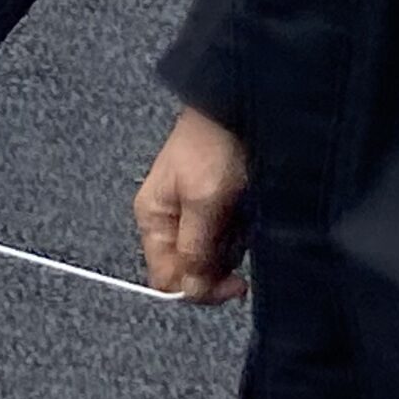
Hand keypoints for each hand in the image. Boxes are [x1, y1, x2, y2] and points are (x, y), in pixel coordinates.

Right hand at [134, 104, 250, 302]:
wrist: (235, 108)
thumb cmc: (212, 144)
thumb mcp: (203, 201)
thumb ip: (195, 248)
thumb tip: (190, 289)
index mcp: (153, 218)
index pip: (166, 278)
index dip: (199, 288)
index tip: (233, 284)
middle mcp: (169, 220)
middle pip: (192, 269)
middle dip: (220, 260)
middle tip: (237, 234)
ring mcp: (191, 214)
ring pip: (212, 255)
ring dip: (232, 243)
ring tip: (241, 212)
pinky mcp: (212, 206)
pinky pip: (225, 237)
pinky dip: (239, 230)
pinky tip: (245, 209)